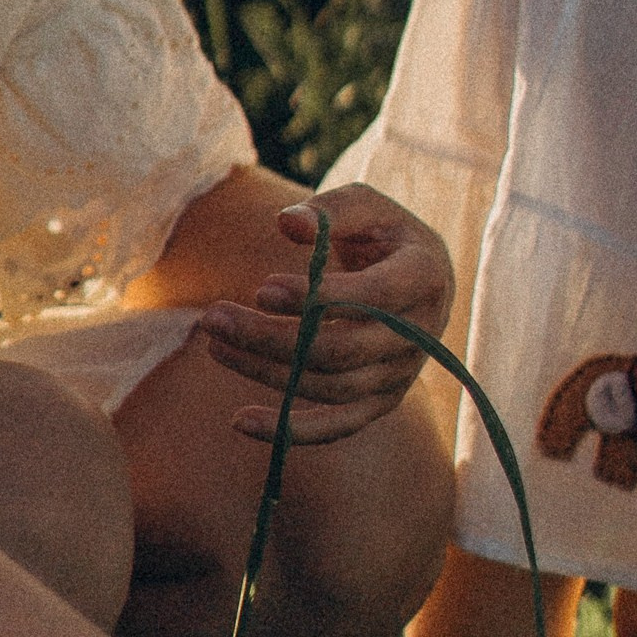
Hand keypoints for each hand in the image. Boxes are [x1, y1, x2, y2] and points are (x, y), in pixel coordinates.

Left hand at [200, 185, 453, 448]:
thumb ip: (329, 211)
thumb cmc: (383, 232)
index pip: (374, 298)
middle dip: (270, 337)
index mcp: (424, 278)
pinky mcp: (380, 402)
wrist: (417, 277)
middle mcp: (420, 335)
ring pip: (329, 387)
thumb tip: (286, 223)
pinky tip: (239, 422)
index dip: (319, 298)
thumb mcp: (365, 205)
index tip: (262, 288)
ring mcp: (400, 375)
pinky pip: (336, 426)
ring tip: (214, 342)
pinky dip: (289, 430)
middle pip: (341, 351)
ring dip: (265, 371)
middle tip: (213, 317)